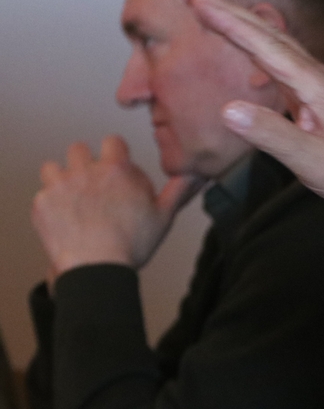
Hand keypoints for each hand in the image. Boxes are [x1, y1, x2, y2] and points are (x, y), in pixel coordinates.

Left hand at [32, 135, 202, 278]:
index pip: (112, 141)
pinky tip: (63, 219)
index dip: (115, 153)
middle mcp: (86, 171)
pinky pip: (41, 194)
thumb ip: (178, 189)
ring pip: (53, 167)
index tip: (116, 166)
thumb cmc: (131, 243)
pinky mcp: (42, 204)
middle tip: (92, 182)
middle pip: (78, 149)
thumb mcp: (164, 215)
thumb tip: (196, 174)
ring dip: (61, 177)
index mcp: (117, 169)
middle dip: (85, 162)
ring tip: (71, 196)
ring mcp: (60, 186)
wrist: (96, 267)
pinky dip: (49, 204)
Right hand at [187, 0, 323, 251]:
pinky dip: (263, 62)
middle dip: (230, 14)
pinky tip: (253, 69)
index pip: (265, 45)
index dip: (227, 21)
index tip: (194, 0)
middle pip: (271, 38)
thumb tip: (227, 109)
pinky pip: (286, 74)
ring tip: (214, 18)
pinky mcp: (323, 110)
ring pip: (279, 53)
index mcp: (319, 87)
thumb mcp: (313, 162)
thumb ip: (271, 135)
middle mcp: (322, 82)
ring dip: (245, 33)